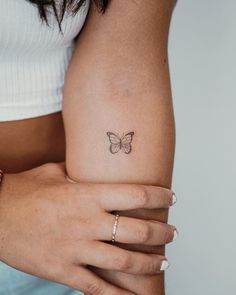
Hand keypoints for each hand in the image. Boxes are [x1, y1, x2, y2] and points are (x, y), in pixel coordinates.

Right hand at [0, 163, 175, 294]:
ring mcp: (76, 249)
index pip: (135, 195)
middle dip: (162, 233)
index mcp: (87, 196)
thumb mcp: (54, 172)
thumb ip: (80, 171)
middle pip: (137, 231)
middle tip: (173, 233)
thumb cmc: (25, 189)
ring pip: (123, 261)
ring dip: (148, 262)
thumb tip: (96, 168)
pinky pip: (96, 289)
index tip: (172, 197)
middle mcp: (87, 223)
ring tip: (163, 261)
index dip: (159, 196)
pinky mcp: (63, 270)